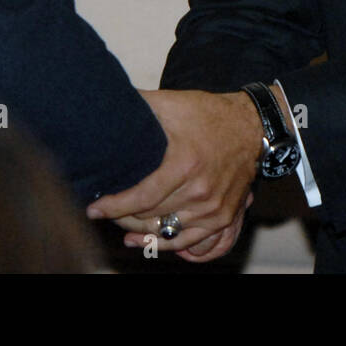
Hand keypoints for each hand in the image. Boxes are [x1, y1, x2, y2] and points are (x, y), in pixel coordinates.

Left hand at [86, 89, 260, 261]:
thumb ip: (139, 104)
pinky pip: (191, 242)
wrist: (251, 125)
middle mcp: (201, 192)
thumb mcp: (172, 103)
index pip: (142, 197)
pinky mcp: (224, 216)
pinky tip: (148, 240)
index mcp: (185, 164)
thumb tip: (107, 101)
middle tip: (104, 213)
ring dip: (141, 232)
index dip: (114, 206)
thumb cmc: (208, 113)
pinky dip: (167, 244)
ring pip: (168, 233)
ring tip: (120, 227)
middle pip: (151, 217)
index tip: (94, 209)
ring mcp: (214, 208)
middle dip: (122, 218)